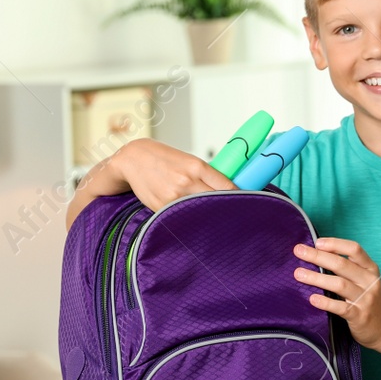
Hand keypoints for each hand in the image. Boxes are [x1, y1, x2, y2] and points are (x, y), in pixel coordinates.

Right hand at [113, 138, 235, 212]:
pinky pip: (180, 217)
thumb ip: (206, 176)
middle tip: (235, 216)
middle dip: (226, 209)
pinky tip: (191, 219)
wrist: (133, 158)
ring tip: (215, 221)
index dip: (239, 197)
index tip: (247, 204)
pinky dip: (188, 220)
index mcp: (197, 167)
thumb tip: (228, 192)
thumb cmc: (164, 158)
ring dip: (208, 217)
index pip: (227, 187)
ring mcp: (173, 196)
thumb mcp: (188, 160)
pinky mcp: (160, 207)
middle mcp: (186, 181)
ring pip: (199, 212)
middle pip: (216, 202)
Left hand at [292, 238, 380, 348]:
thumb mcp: (364, 280)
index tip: (317, 242)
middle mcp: (369, 282)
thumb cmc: (369, 300)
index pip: (354, 249)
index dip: (335, 244)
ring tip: (298, 274)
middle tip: (299, 251)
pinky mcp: (360, 316)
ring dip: (317, 278)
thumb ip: (348, 268)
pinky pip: (341, 308)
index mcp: (370, 269)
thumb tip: (318, 253)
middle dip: (318, 256)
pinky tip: (312, 299)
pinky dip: (326, 302)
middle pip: (342, 265)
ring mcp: (365, 299)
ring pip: (340, 284)